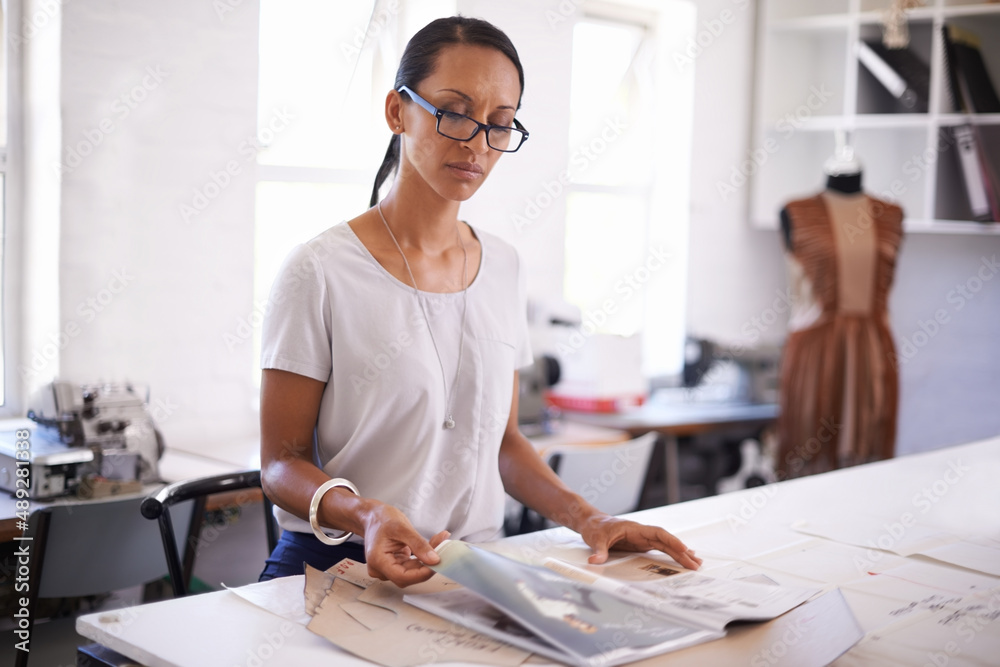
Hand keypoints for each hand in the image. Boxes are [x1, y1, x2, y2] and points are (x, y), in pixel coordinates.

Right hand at [361, 503, 449, 586]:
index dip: (422, 573)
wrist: (372, 516)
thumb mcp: (401, 527)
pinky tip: (433, 545)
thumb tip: (434, 560)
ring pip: (413, 570)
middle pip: (409, 575)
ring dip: (428, 559)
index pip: (402, 577)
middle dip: (427, 563)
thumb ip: (418, 544)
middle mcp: (381, 569)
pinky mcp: (395, 564)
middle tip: (442, 546)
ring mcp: (388, 568)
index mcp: (378, 561)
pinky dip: (423, 556)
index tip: (438, 562)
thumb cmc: (381, 519)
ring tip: (439, 541)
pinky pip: (412, 564)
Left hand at [578, 514, 701, 569]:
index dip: (671, 540)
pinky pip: (660, 549)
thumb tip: (595, 561)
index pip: (657, 533)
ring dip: (680, 554)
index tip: (683, 548)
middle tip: (695, 564)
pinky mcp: (641, 544)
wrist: (592, 523)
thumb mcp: (595, 539)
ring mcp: (643, 539)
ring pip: (666, 545)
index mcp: (634, 528)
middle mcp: (642, 533)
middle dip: (681, 552)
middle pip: (666, 541)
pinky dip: (672, 554)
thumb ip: (598, 550)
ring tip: (695, 563)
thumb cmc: (595, 527)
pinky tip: (682, 559)